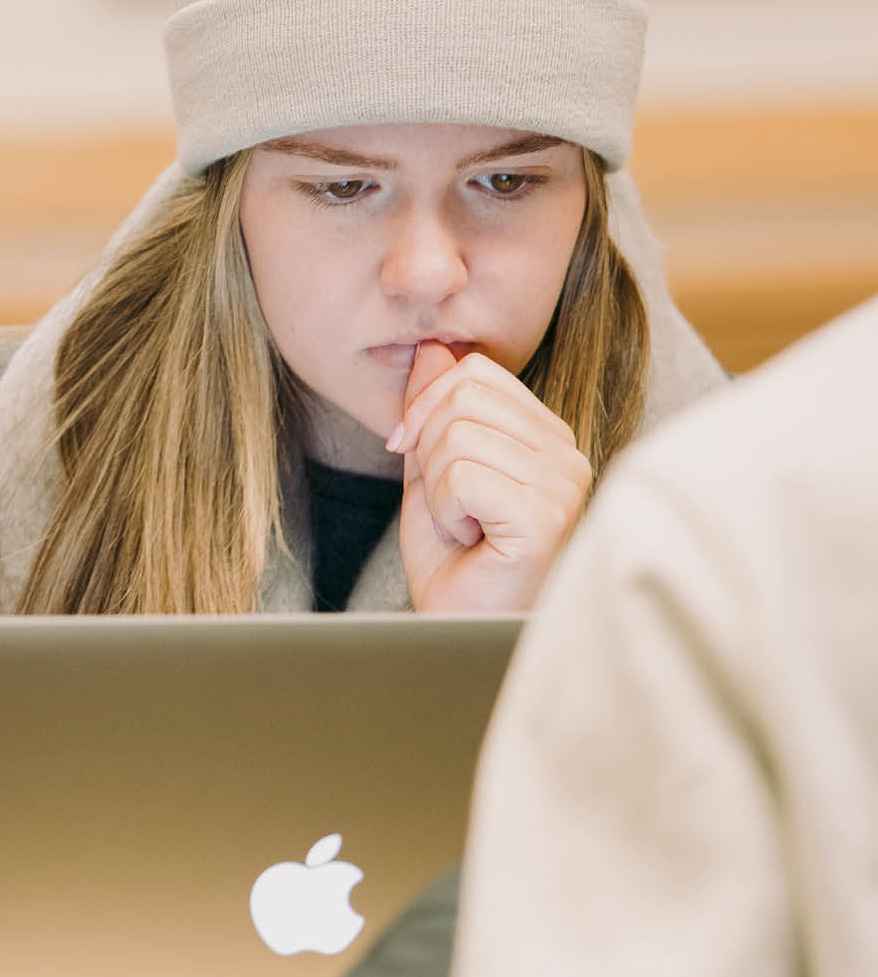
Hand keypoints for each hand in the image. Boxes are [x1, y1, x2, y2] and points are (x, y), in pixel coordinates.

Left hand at [389, 341, 591, 614]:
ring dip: (437, 490)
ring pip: (457, 437)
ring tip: (466, 526)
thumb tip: (432, 347)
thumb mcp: (432, 472)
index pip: (477, 374)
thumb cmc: (456, 563)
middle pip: (464, 397)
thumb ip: (434, 413)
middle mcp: (567, 454)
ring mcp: (563, 484)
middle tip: (447, 504)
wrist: (461, 629)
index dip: (426, 407)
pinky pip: (461, 477)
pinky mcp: (545, 516)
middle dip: (429, 450)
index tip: (410, 453)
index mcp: (548, 437)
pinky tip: (473, 541)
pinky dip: (446, 513)